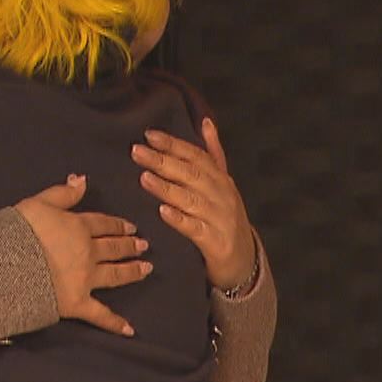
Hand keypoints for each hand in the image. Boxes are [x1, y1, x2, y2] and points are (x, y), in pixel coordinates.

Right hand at [14, 175, 147, 336]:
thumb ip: (63, 193)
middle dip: (130, 246)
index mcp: (78, 227)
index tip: (131, 227)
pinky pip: (99, 314)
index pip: (103, 224)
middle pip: (113, 248)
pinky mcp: (78, 303)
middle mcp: (88, 252)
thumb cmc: (19, 231)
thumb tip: (83, 179)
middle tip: (144, 245)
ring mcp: (86, 279)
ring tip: (146, 269)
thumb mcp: (38, 203)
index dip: (118, 225)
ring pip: (115, 275)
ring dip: (132, 272)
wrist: (7, 265)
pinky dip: (114, 323)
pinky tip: (130, 329)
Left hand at [132, 118, 255, 290]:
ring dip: (167, 188)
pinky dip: (179, 220)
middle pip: (191, 174)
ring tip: (144, 178)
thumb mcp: (223, 184)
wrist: (244, 260)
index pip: (196, 156)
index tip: (149, 135)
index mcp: (221, 179)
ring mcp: (220, 218)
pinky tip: (163, 212)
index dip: (174, 144)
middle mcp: (222, 195)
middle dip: (163, 161)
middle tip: (137, 152)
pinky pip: (195, 229)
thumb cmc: (225, 217)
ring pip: (191, 200)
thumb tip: (206, 122)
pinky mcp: (216, 242)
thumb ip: (213, 153)